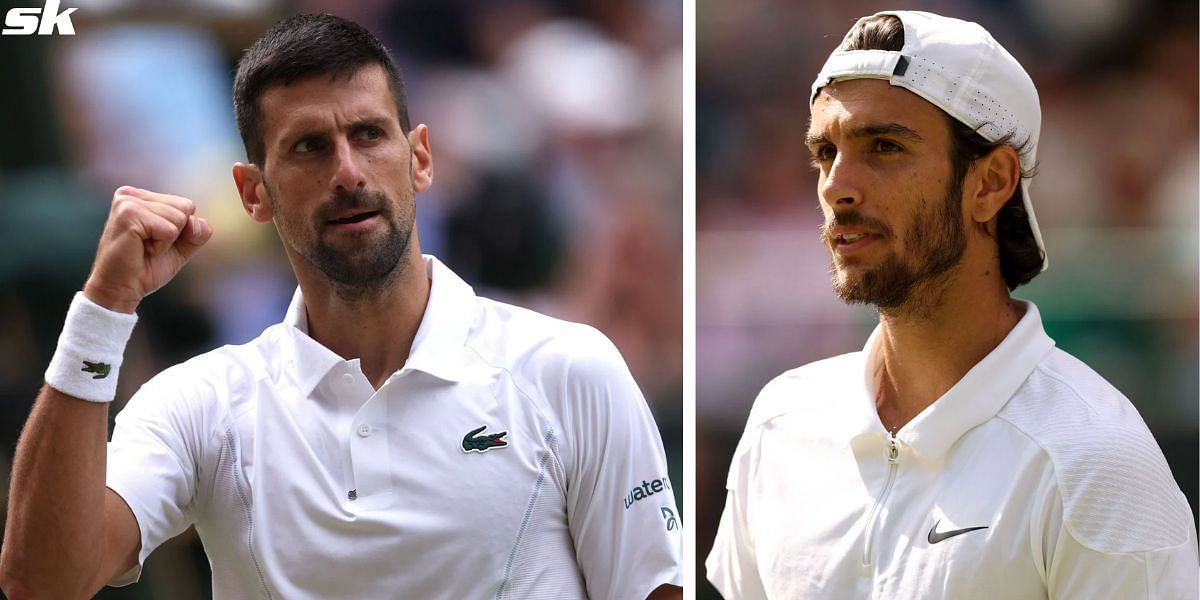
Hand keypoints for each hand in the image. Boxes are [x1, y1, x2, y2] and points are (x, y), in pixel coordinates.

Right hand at [82, 186, 212, 313]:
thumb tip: (197, 221)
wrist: (120, 289)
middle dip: (174, 234)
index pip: (186, 205)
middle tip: (148, 246)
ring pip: (179, 219)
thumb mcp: (180, 247)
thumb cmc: (146, 268)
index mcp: (141, 196)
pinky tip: (140, 249)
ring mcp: (128, 202)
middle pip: (185, 208)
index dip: (180, 230)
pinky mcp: (129, 215)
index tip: (154, 241)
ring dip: (166, 241)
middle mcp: (131, 194)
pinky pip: (169, 230)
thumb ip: (197, 233)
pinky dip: (161, 246)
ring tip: (143, 247)